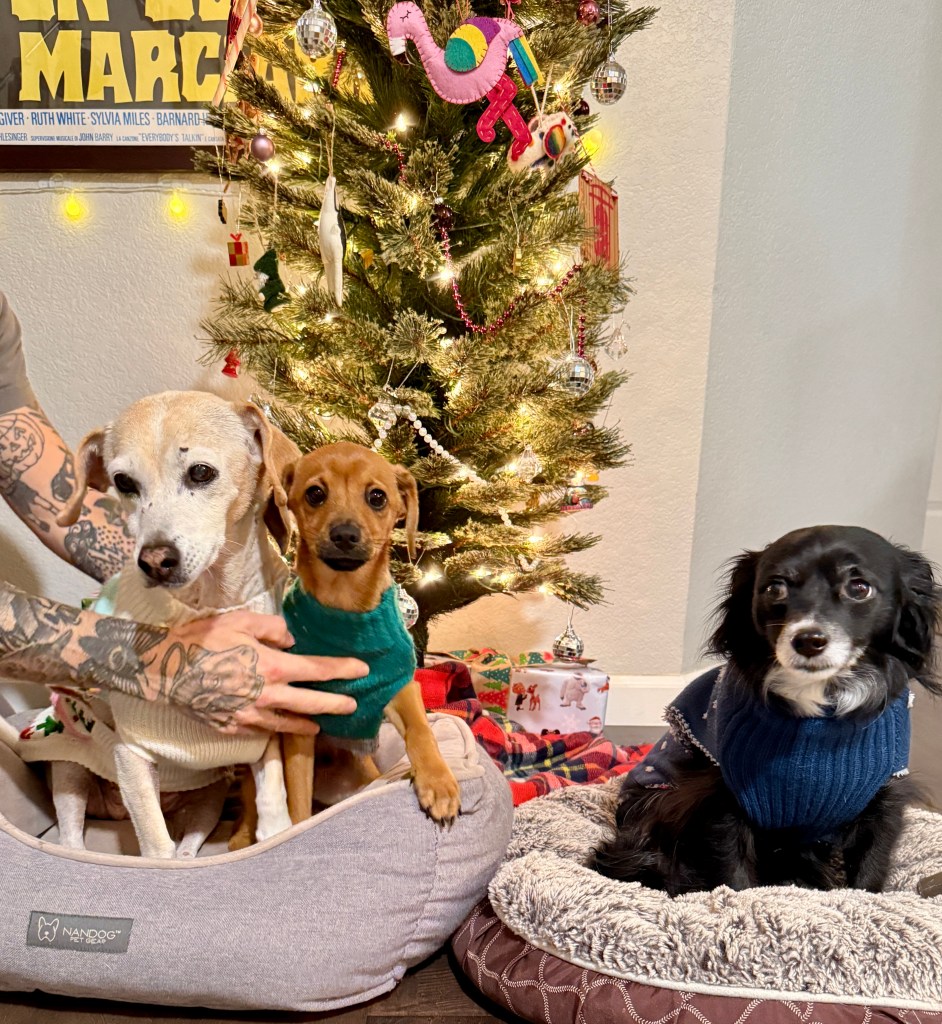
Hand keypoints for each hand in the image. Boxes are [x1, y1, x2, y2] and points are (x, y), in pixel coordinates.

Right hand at [152, 610, 364, 735]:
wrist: (162, 670)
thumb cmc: (200, 640)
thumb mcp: (239, 620)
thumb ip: (271, 628)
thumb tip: (291, 640)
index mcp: (272, 666)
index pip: (317, 670)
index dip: (342, 670)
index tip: (361, 670)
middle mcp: (266, 694)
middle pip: (310, 703)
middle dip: (335, 704)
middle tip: (352, 705)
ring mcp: (249, 714)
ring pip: (287, 723)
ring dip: (308, 724)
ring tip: (321, 725)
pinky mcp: (231, 726)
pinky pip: (261, 730)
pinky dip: (277, 730)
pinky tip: (283, 728)